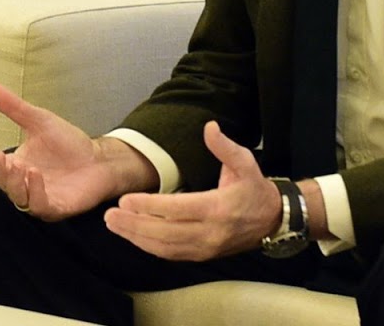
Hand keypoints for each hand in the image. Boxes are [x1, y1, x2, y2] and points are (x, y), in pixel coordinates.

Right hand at [0, 83, 156, 220]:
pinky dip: (35, 193)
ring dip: (15, 183)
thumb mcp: (39, 120)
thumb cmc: (68, 143)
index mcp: (14, 165)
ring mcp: (38, 198)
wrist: (99, 158)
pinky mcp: (56, 207)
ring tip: (20, 166)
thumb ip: (14, 107)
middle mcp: (22, 185)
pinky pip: (40, 205)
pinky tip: (35, 175)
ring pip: (18, 197)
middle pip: (1, 182)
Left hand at [103, 121, 280, 260]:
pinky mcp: (202, 256)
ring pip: (165, 247)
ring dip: (136, 238)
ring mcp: (206, 248)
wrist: (273, 220)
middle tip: (109, 215)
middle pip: (165, 233)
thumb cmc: (254, 188)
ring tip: (114, 225)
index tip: (126, 200)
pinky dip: (149, 247)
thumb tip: (209, 127)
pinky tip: (132, 236)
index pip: (177, 209)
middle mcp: (210, 232)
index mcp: (218, 208)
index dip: (149, 206)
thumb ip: (224, 146)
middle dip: (134, 225)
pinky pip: (171, 255)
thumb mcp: (245, 162)